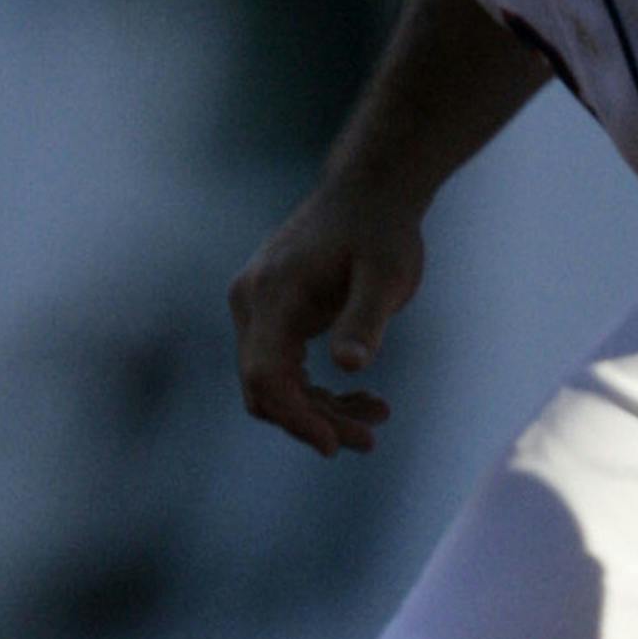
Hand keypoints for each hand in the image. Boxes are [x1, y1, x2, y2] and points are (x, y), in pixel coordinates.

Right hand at [226, 183, 425, 456]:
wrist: (370, 194)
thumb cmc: (381, 231)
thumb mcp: (386, 275)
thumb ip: (364, 319)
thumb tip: (348, 366)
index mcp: (272, 293)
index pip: (265, 374)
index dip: (294, 417)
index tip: (334, 445)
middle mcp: (252, 302)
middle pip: (266, 386)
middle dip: (315, 420)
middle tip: (369, 439)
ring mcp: (256, 308)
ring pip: (274, 382)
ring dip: (320, 410)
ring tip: (377, 417)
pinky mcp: (272, 314)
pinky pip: (283, 367)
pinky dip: (317, 390)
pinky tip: (363, 398)